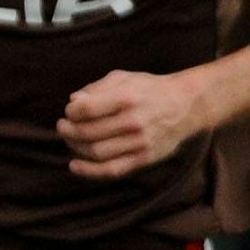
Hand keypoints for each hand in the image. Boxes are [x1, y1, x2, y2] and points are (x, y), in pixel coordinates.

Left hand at [59, 69, 206, 180]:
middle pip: (87, 132)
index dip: (71, 112)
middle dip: (67, 131)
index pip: (86, 109)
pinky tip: (74, 165)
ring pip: (95, 152)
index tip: (69, 112)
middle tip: (63, 127)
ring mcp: (139, 143)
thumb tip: (73, 102)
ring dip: (75, 147)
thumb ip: (96, 88)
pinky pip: (111, 170)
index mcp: (127, 98)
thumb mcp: (124, 78)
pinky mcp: (144, 159)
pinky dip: (89, 171)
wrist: (187, 105)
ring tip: (71, 140)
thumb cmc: (150, 89)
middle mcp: (133, 122)